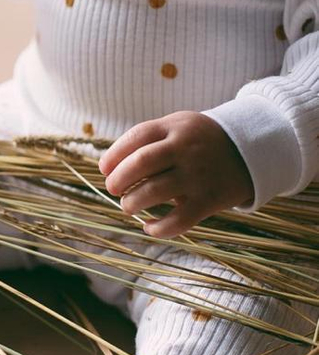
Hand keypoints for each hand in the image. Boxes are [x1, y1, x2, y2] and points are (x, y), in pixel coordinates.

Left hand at [98, 111, 254, 238]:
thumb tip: (111, 166)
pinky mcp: (209, 200)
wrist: (250, 150)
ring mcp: (198, 175)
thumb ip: (149, 140)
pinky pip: (178, 220)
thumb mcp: (179, 126)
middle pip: (141, 163)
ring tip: (128, 205)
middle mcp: (186, 149)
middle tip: (113, 189)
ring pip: (154, 191)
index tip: (104, 169)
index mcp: (175, 127)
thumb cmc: (200, 140)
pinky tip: (149, 227)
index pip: (136, 137)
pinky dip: (158, 228)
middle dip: (118, 179)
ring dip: (132, 202)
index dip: (114, 154)